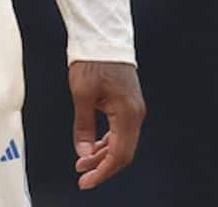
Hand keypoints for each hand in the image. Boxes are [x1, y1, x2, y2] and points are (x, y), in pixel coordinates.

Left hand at [68, 60, 143, 188]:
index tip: (86, 181)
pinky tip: (93, 147)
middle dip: (102, 167)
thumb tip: (84, 153)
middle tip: (82, 176)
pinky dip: (107, 142)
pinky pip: (120, 131)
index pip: (119, 154)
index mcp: (127, 113)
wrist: (102, 36)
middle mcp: (135, 114)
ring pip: (121, 143)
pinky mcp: (127, 104)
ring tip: (82, 163)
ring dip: (103, 155)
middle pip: (123, 152)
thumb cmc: (93, 60)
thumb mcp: (82, 94)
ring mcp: (133, 109)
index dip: (103, 171)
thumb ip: (84, 127)